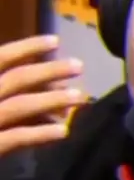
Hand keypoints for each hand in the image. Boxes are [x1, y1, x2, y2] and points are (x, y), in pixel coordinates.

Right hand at [0, 34, 85, 156]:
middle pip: (17, 79)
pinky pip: (16, 138)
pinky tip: (62, 132)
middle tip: (79, 66)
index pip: (0, 57)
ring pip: (20, 106)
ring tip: (79, 97)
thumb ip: (3, 87)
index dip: (28, 47)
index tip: (55, 41)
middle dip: (50, 71)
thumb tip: (41, 86)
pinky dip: (40, 134)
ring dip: (52, 100)